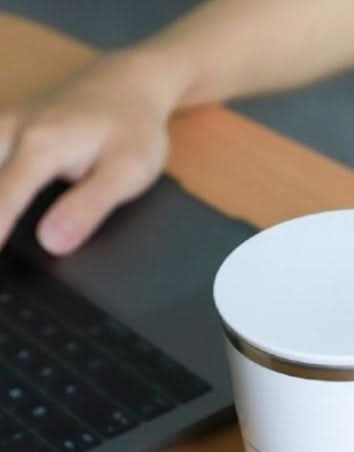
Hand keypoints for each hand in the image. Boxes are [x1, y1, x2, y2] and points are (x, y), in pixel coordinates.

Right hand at [0, 49, 184, 254]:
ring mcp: (6, 126)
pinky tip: (3, 205)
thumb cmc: (135, 128)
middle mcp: (12, 131)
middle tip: (0, 262)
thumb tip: (51, 242)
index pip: (3, 199)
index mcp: (40, 145)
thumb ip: (88, 208)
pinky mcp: (8, 127)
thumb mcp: (127, 173)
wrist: (133, 82)